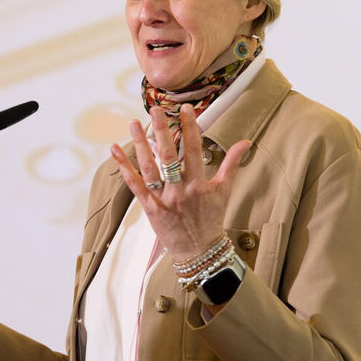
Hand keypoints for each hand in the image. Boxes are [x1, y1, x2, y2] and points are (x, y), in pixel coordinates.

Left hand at [109, 104, 249, 262]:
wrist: (198, 250)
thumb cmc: (211, 219)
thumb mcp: (224, 191)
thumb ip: (232, 164)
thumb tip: (245, 142)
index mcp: (199, 183)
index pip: (194, 149)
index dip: (190, 127)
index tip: (185, 109)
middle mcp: (180, 189)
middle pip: (168, 155)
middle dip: (161, 130)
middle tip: (155, 109)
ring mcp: (162, 198)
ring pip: (148, 167)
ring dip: (139, 144)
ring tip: (133, 123)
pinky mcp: (149, 207)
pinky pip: (134, 185)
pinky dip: (123, 167)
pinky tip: (115, 150)